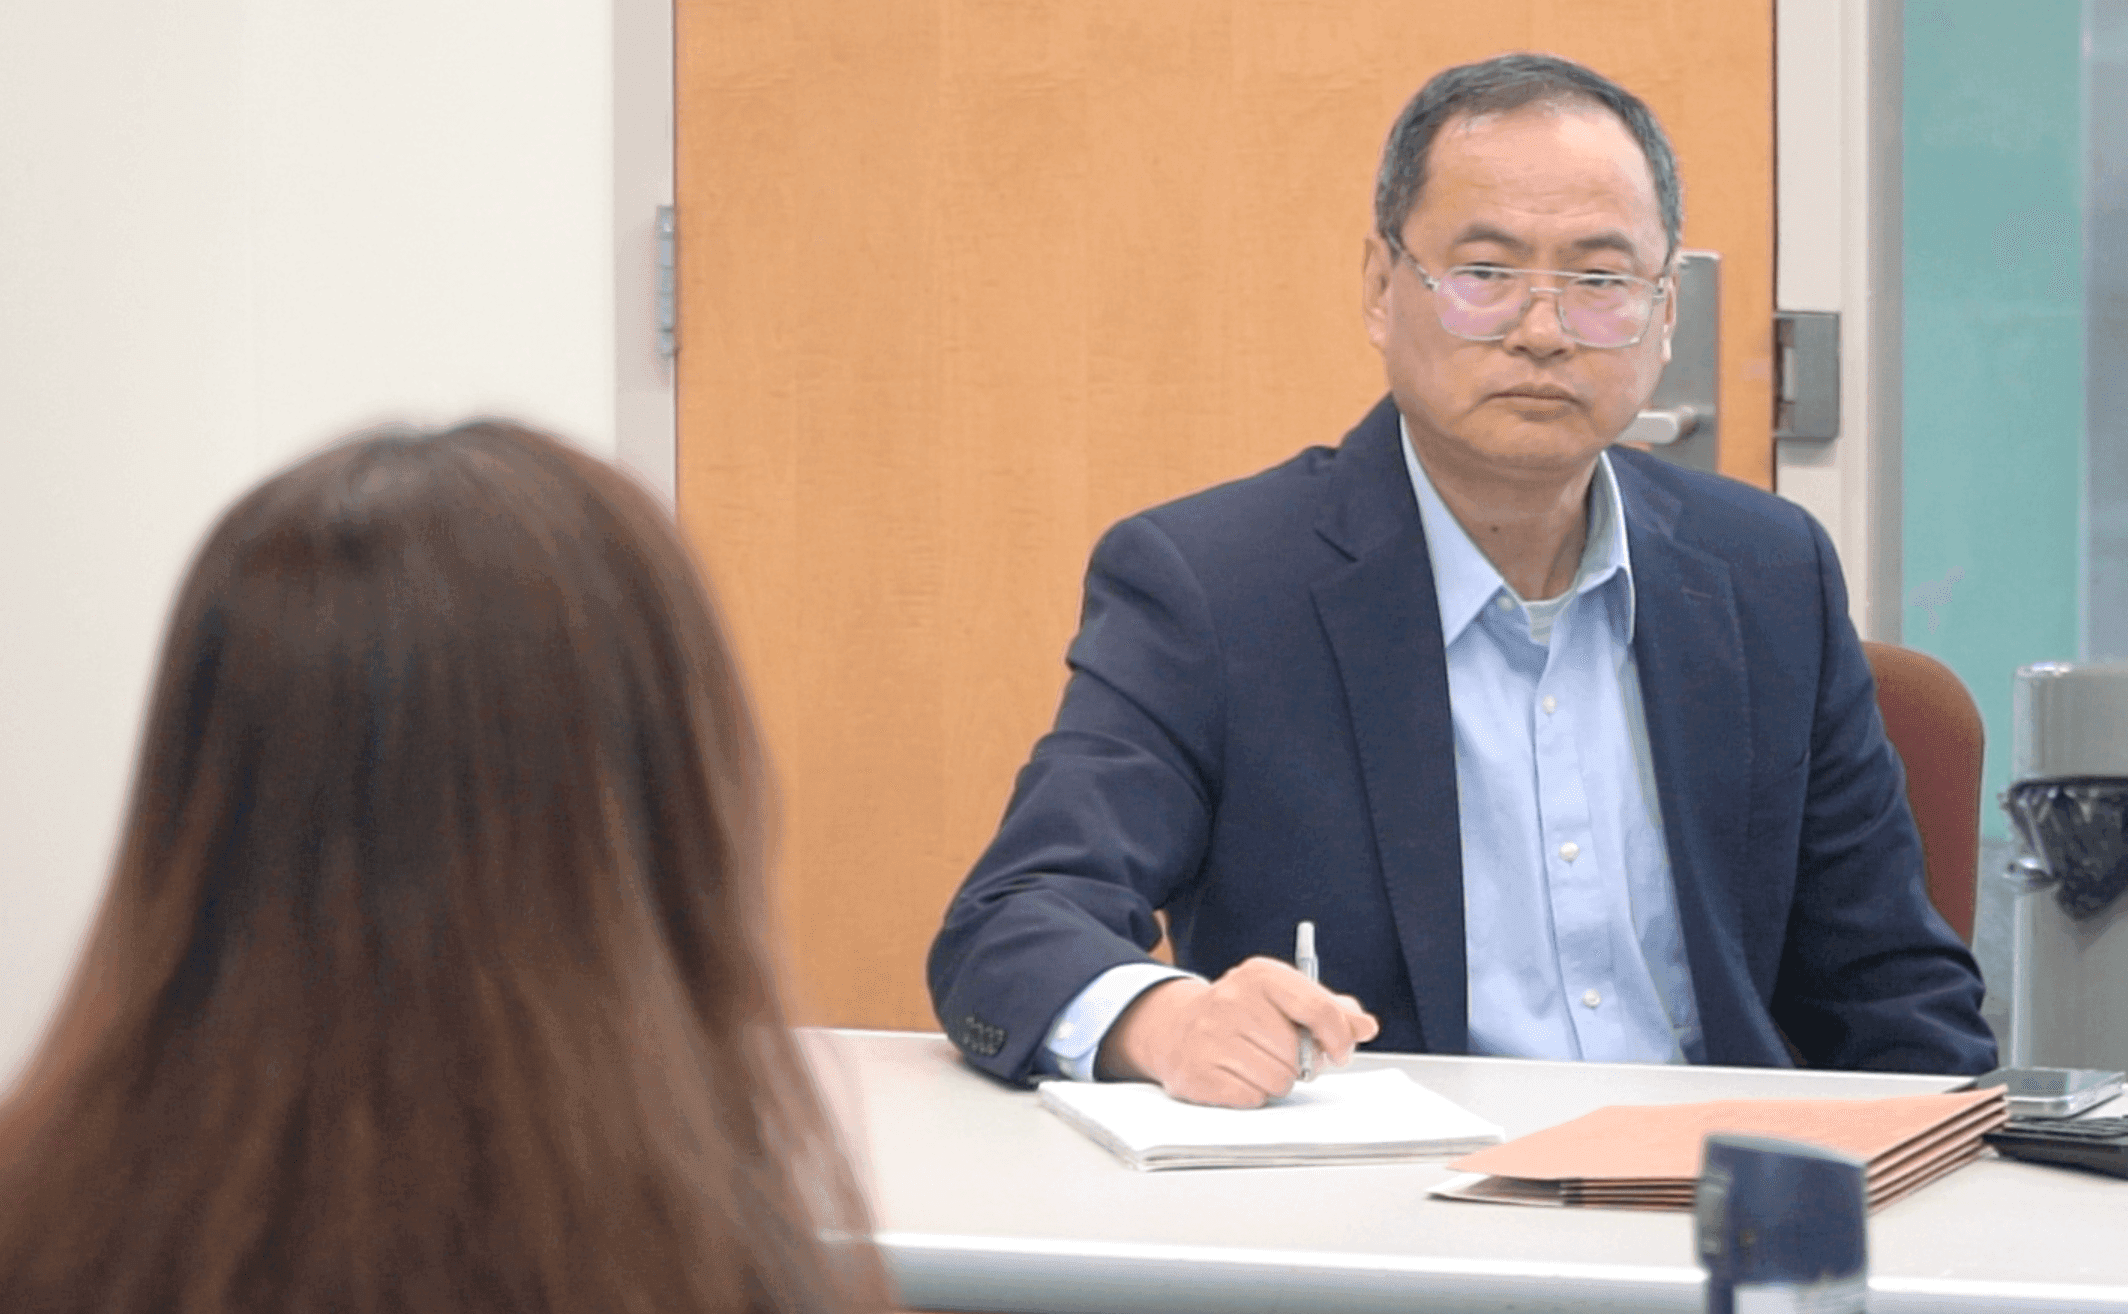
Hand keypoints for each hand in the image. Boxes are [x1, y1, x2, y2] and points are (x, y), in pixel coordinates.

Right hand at [1095, 957, 1379, 1107]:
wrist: (1176, 1026)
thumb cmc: (1244, 1015)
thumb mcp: (1285, 998)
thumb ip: (1330, 1011)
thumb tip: (1365, 1026)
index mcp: (1261, 975)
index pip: (1318, 1009)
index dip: (1338, 1038)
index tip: (1339, 1052)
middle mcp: (1232, 999)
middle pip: (1298, 1053)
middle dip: (1297, 1062)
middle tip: (1279, 1055)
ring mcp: (1210, 1035)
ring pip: (1277, 1080)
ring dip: (1275, 1081)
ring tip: (1256, 1065)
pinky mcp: (1196, 1071)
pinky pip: (1251, 1098)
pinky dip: (1251, 1094)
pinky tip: (1236, 1076)